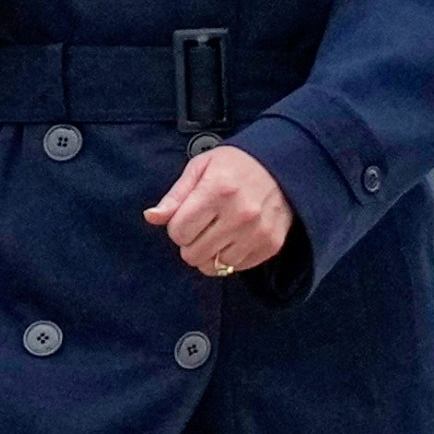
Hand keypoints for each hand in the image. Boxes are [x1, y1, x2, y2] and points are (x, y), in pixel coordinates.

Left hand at [145, 146, 292, 276]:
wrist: (281, 166)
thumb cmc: (234, 165)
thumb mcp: (200, 168)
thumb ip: (175, 196)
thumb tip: (151, 217)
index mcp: (217, 191)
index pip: (179, 232)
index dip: (176, 227)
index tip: (186, 217)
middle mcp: (239, 214)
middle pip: (194, 254)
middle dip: (190, 243)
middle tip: (200, 227)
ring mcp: (257, 232)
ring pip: (216, 265)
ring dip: (211, 252)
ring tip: (218, 232)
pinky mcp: (271, 244)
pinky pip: (238, 267)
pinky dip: (231, 257)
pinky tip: (234, 238)